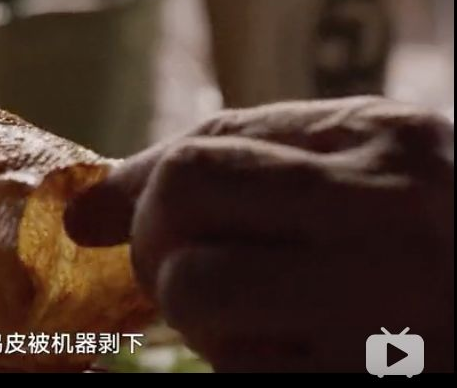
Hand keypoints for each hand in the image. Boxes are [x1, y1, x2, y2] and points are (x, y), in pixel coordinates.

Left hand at [65, 96, 453, 371]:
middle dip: (152, 243)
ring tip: (249, 307)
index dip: (131, 188)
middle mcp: (383, 220)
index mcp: (381, 144)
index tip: (92, 217)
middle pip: (181, 210)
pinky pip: (242, 371)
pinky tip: (286, 345)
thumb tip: (85, 213)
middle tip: (176, 264)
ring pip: (198, 296)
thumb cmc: (429, 223)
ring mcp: (380, 314)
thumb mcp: (360, 161)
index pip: (200, 156)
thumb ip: (238, 161)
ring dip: (195, 308)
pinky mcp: (358, 384)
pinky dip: (239, 356)